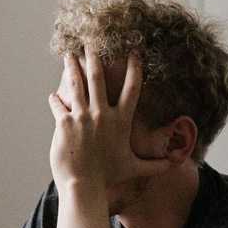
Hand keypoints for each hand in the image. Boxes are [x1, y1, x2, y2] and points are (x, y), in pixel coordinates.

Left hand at [48, 45, 171, 189]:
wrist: (85, 186)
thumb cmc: (109, 178)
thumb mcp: (134, 169)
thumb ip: (155, 165)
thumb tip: (175, 165)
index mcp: (120, 120)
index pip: (132, 88)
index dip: (134, 69)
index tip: (134, 52)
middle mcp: (102, 114)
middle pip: (99, 77)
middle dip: (95, 57)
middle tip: (92, 41)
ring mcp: (82, 116)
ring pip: (76, 84)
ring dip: (72, 67)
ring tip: (69, 54)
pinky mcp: (64, 122)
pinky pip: (58, 104)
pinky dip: (55, 99)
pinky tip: (53, 95)